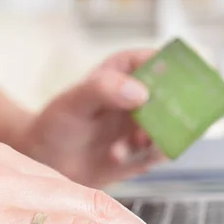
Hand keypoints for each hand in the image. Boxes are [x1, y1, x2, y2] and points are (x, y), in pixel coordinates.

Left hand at [24, 49, 164, 187]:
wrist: (44, 162)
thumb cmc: (55, 124)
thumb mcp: (74, 101)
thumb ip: (104, 89)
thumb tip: (142, 93)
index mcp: (125, 72)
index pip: (159, 61)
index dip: (175, 68)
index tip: (179, 82)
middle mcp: (140, 98)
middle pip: (175, 97)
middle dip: (173, 111)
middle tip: (154, 122)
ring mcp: (143, 126)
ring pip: (172, 128)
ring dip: (155, 138)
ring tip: (124, 146)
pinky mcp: (142, 154)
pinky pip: (160, 154)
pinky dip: (149, 157)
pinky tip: (119, 158)